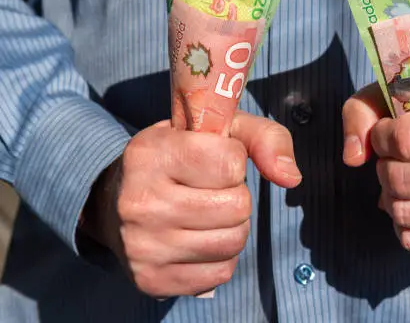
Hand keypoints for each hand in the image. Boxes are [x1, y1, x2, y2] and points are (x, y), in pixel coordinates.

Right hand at [82, 112, 300, 297]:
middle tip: (210, 190)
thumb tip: (291, 177)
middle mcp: (140, 201)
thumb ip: (264, 138)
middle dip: (236, 196)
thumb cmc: (179, 159)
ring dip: (233, 227)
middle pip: (237, 206)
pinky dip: (221, 257)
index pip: (230, 162)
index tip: (211, 160)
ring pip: (233, 241)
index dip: (232, 160)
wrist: (116, 202)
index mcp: (151, 153)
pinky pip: (221, 273)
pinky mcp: (151, 280)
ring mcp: (142, 245)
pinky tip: (199, 239)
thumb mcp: (216, 131)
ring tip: (208, 213)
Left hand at [342, 85, 409, 259]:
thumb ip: (366, 110)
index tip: (388, 137)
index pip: (404, 139)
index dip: (381, 140)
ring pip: (403, 213)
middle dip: (385, 170)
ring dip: (391, 200)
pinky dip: (404, 227)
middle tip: (397, 163)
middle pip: (400, 179)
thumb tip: (353, 156)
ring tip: (407, 186)